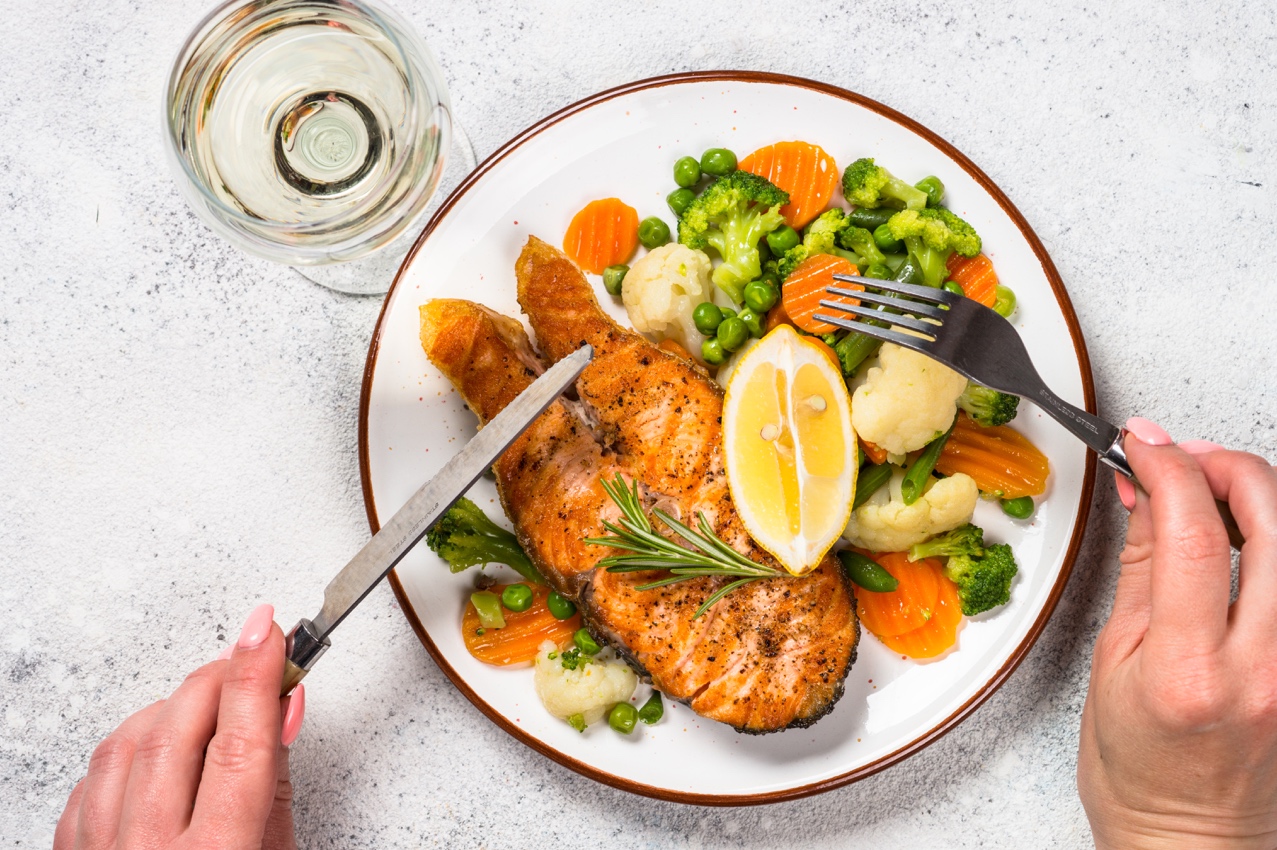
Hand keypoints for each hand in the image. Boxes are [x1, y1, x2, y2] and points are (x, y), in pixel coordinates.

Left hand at [54, 604, 305, 849]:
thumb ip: (273, 787)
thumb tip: (281, 710)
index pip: (240, 740)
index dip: (257, 672)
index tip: (268, 627)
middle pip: (179, 727)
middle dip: (219, 675)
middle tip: (253, 655)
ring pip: (127, 740)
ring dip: (174, 707)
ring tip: (213, 707)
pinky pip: (94, 775)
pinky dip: (131, 747)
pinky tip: (161, 751)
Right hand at [1078, 419, 1276, 848]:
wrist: (1191, 839)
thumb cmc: (1138, 774)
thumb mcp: (1109, 664)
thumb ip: (1141, 569)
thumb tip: (1144, 493)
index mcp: (1191, 670)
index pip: (1194, 532)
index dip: (1167, 465)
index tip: (1141, 443)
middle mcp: (1265, 666)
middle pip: (1274, 518)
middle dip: (1225, 463)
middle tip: (1181, 456)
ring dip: (1257, 494)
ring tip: (1209, 491)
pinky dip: (1274, 537)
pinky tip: (1241, 535)